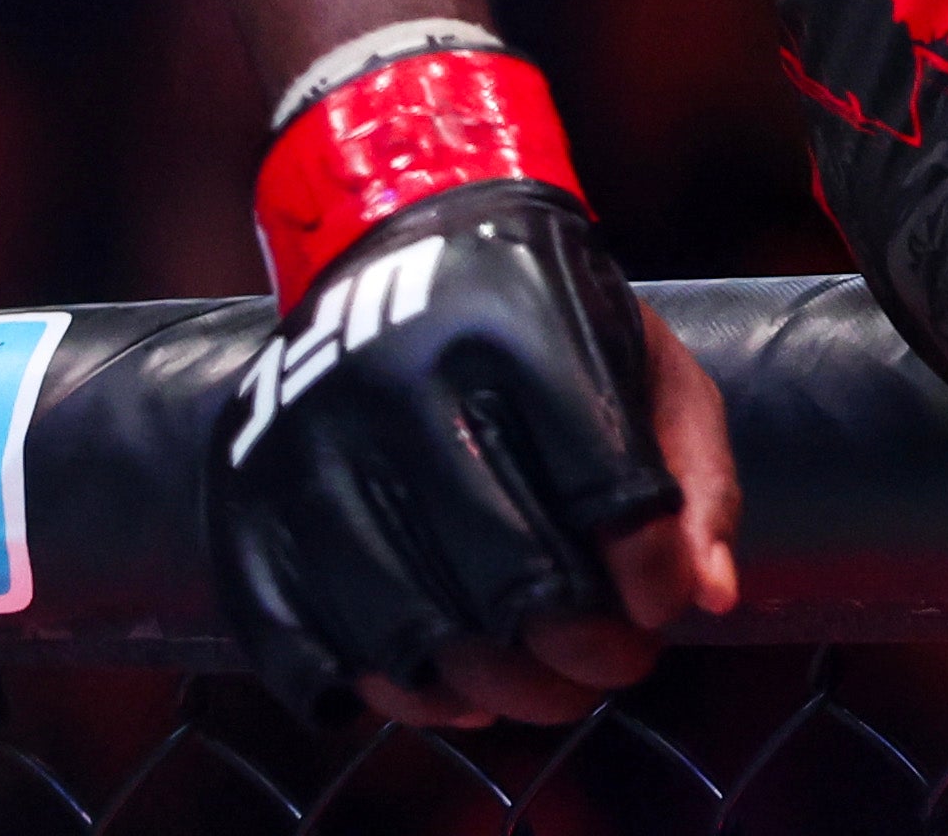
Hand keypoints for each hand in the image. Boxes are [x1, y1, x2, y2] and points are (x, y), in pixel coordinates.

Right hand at [217, 190, 745, 726]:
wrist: (403, 252)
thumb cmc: (551, 327)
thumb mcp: (649, 364)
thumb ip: (695, 479)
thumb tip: (704, 599)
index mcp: (522, 329)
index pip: (605, 491)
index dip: (649, 577)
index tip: (661, 608)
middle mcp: (402, 380)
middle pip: (510, 579)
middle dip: (582, 654)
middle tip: (614, 665)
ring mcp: (307, 446)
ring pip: (409, 633)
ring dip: (497, 691)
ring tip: (545, 687)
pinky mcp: (242, 501)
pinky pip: (301, 649)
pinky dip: (387, 696)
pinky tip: (450, 689)